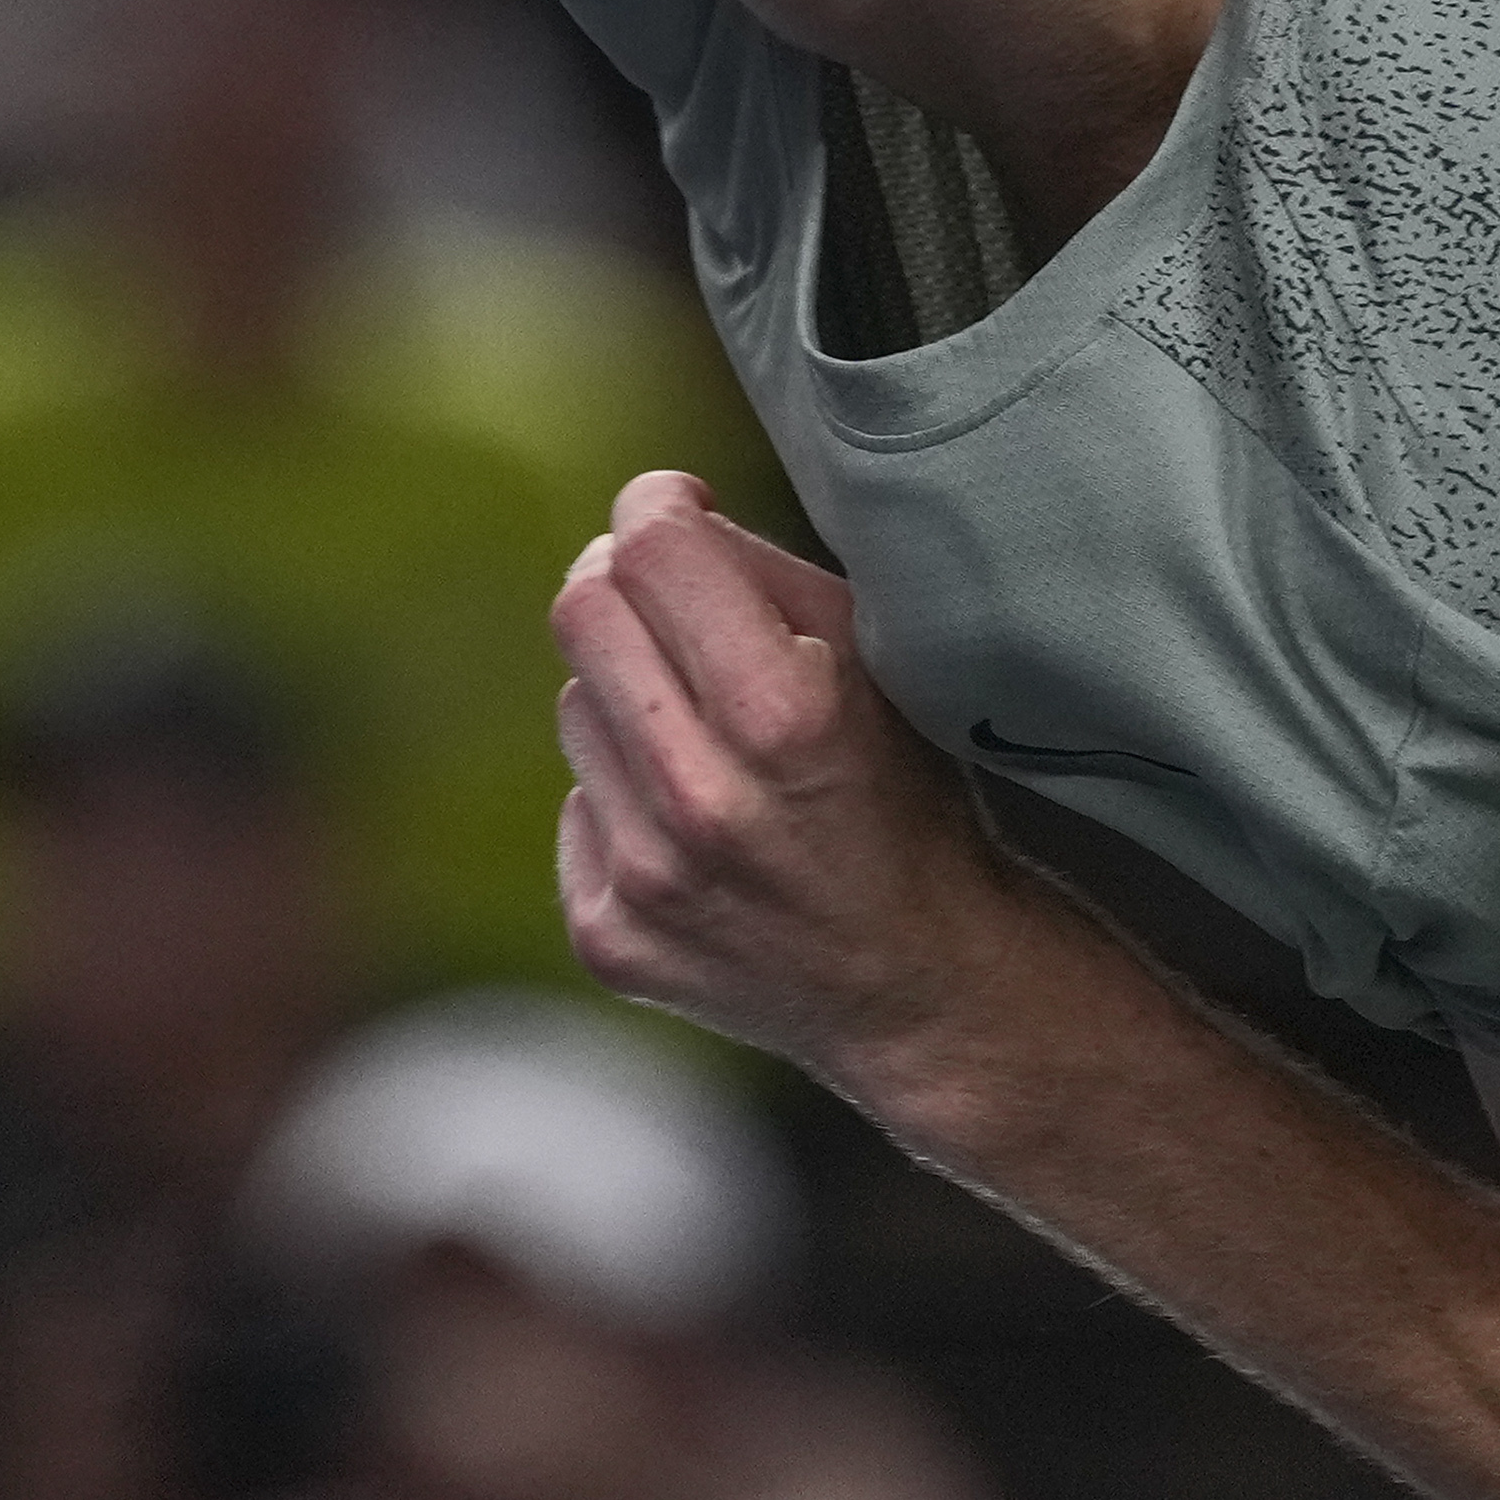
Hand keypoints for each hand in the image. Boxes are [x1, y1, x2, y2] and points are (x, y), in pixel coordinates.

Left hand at [550, 470, 1031, 1083]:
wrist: (925, 991)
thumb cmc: (908, 806)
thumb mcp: (878, 667)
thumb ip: (764, 577)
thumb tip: (658, 517)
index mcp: (784, 716)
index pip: (649, 550)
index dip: (658, 507)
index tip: (679, 509)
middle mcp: (702, 800)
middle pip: (581, 610)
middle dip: (622, 583)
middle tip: (668, 600)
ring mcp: (645, 879)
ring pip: (574, 707)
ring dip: (629, 703)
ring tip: (714, 748)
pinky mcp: (608, 937)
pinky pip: (576, 806)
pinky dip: (623, 800)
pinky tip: (698, 835)